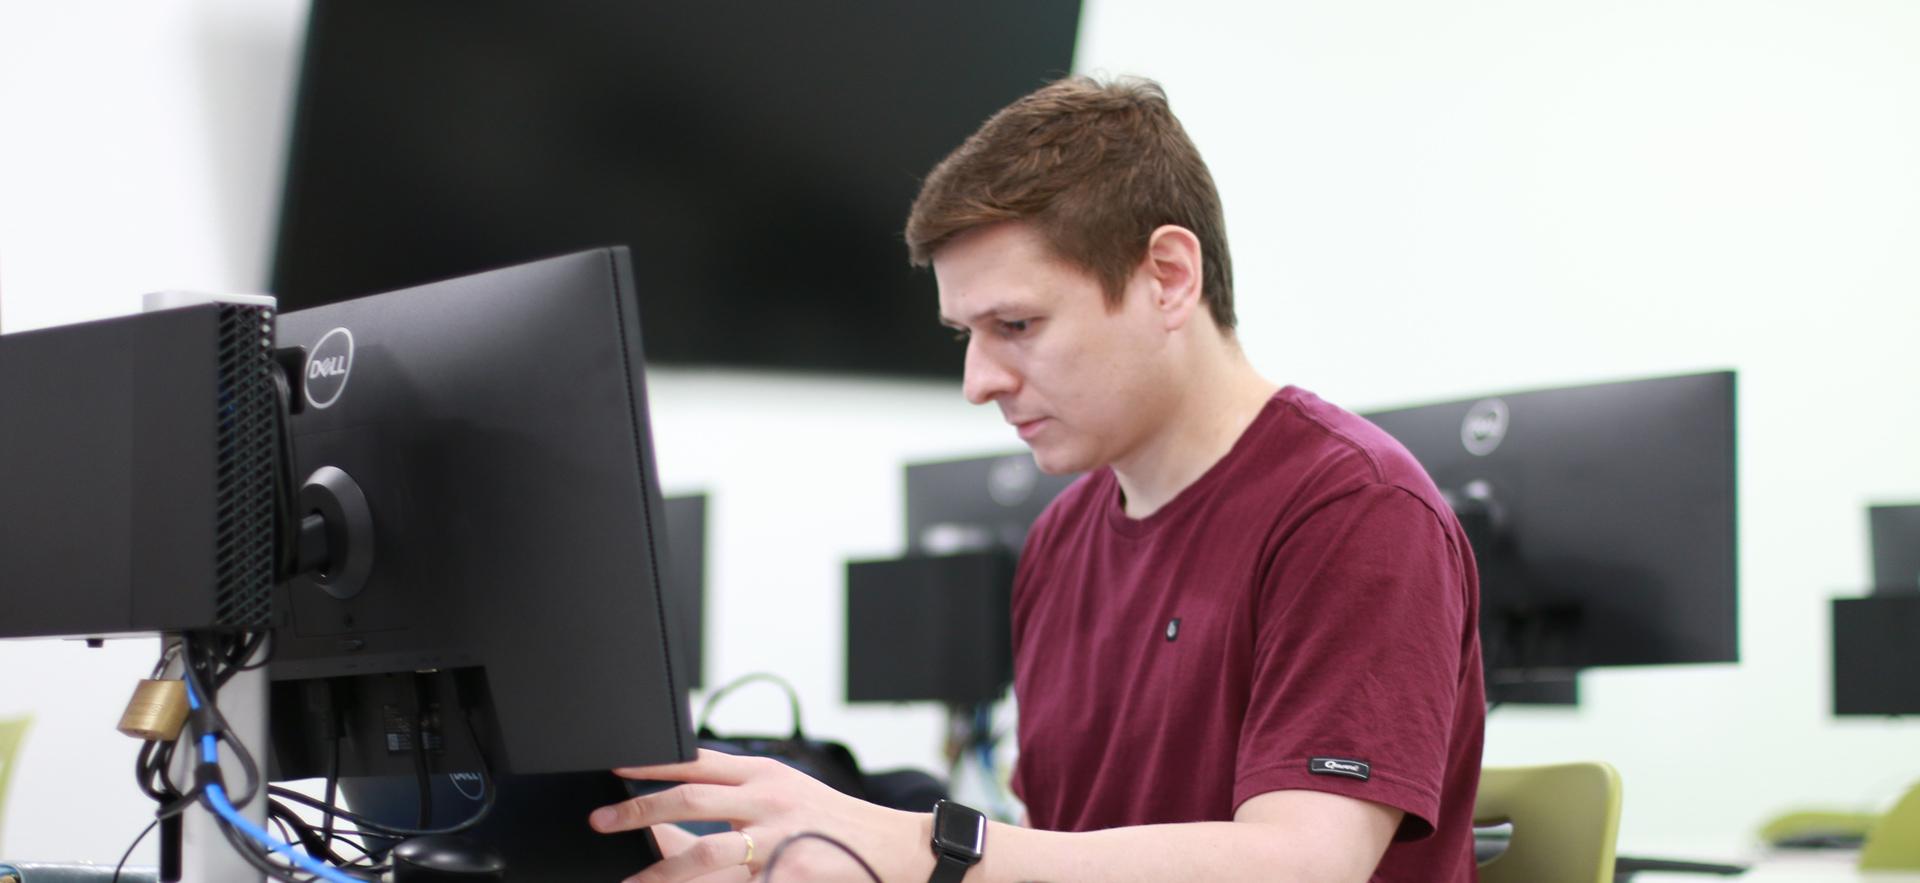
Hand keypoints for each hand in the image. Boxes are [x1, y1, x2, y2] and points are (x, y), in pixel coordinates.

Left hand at [590, 749, 933, 882]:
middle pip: (690, 798)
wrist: (891, 849)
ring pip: (705, 853)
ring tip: (631, 881)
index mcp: (764, 773)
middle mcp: (768, 799)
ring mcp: (778, 839)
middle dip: (639, 809)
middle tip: (603, 820)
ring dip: (661, 870)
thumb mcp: (786, 791)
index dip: (653, 762)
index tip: (617, 765)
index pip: (696, 760)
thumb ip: (738, 791)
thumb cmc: (832, 821)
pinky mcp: (789, 874)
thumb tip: (680, 796)